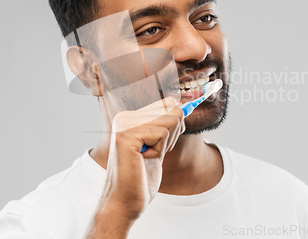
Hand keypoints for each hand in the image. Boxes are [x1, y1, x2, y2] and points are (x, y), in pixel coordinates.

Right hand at [99, 97, 184, 220]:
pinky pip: (162, 133)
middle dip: (171, 137)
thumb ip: (166, 125)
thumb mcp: (158, 146)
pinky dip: (159, 150)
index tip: (161, 143)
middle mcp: (125, 116)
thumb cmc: (141, 179)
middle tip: (151, 154)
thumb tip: (183, 106)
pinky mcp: (126, 134)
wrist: (125, 202)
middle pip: (172, 110)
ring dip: (166, 144)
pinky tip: (143, 159)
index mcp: (130, 117)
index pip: (168, 103)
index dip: (174, 125)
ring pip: (171, 120)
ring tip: (146, 157)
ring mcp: (124, 123)